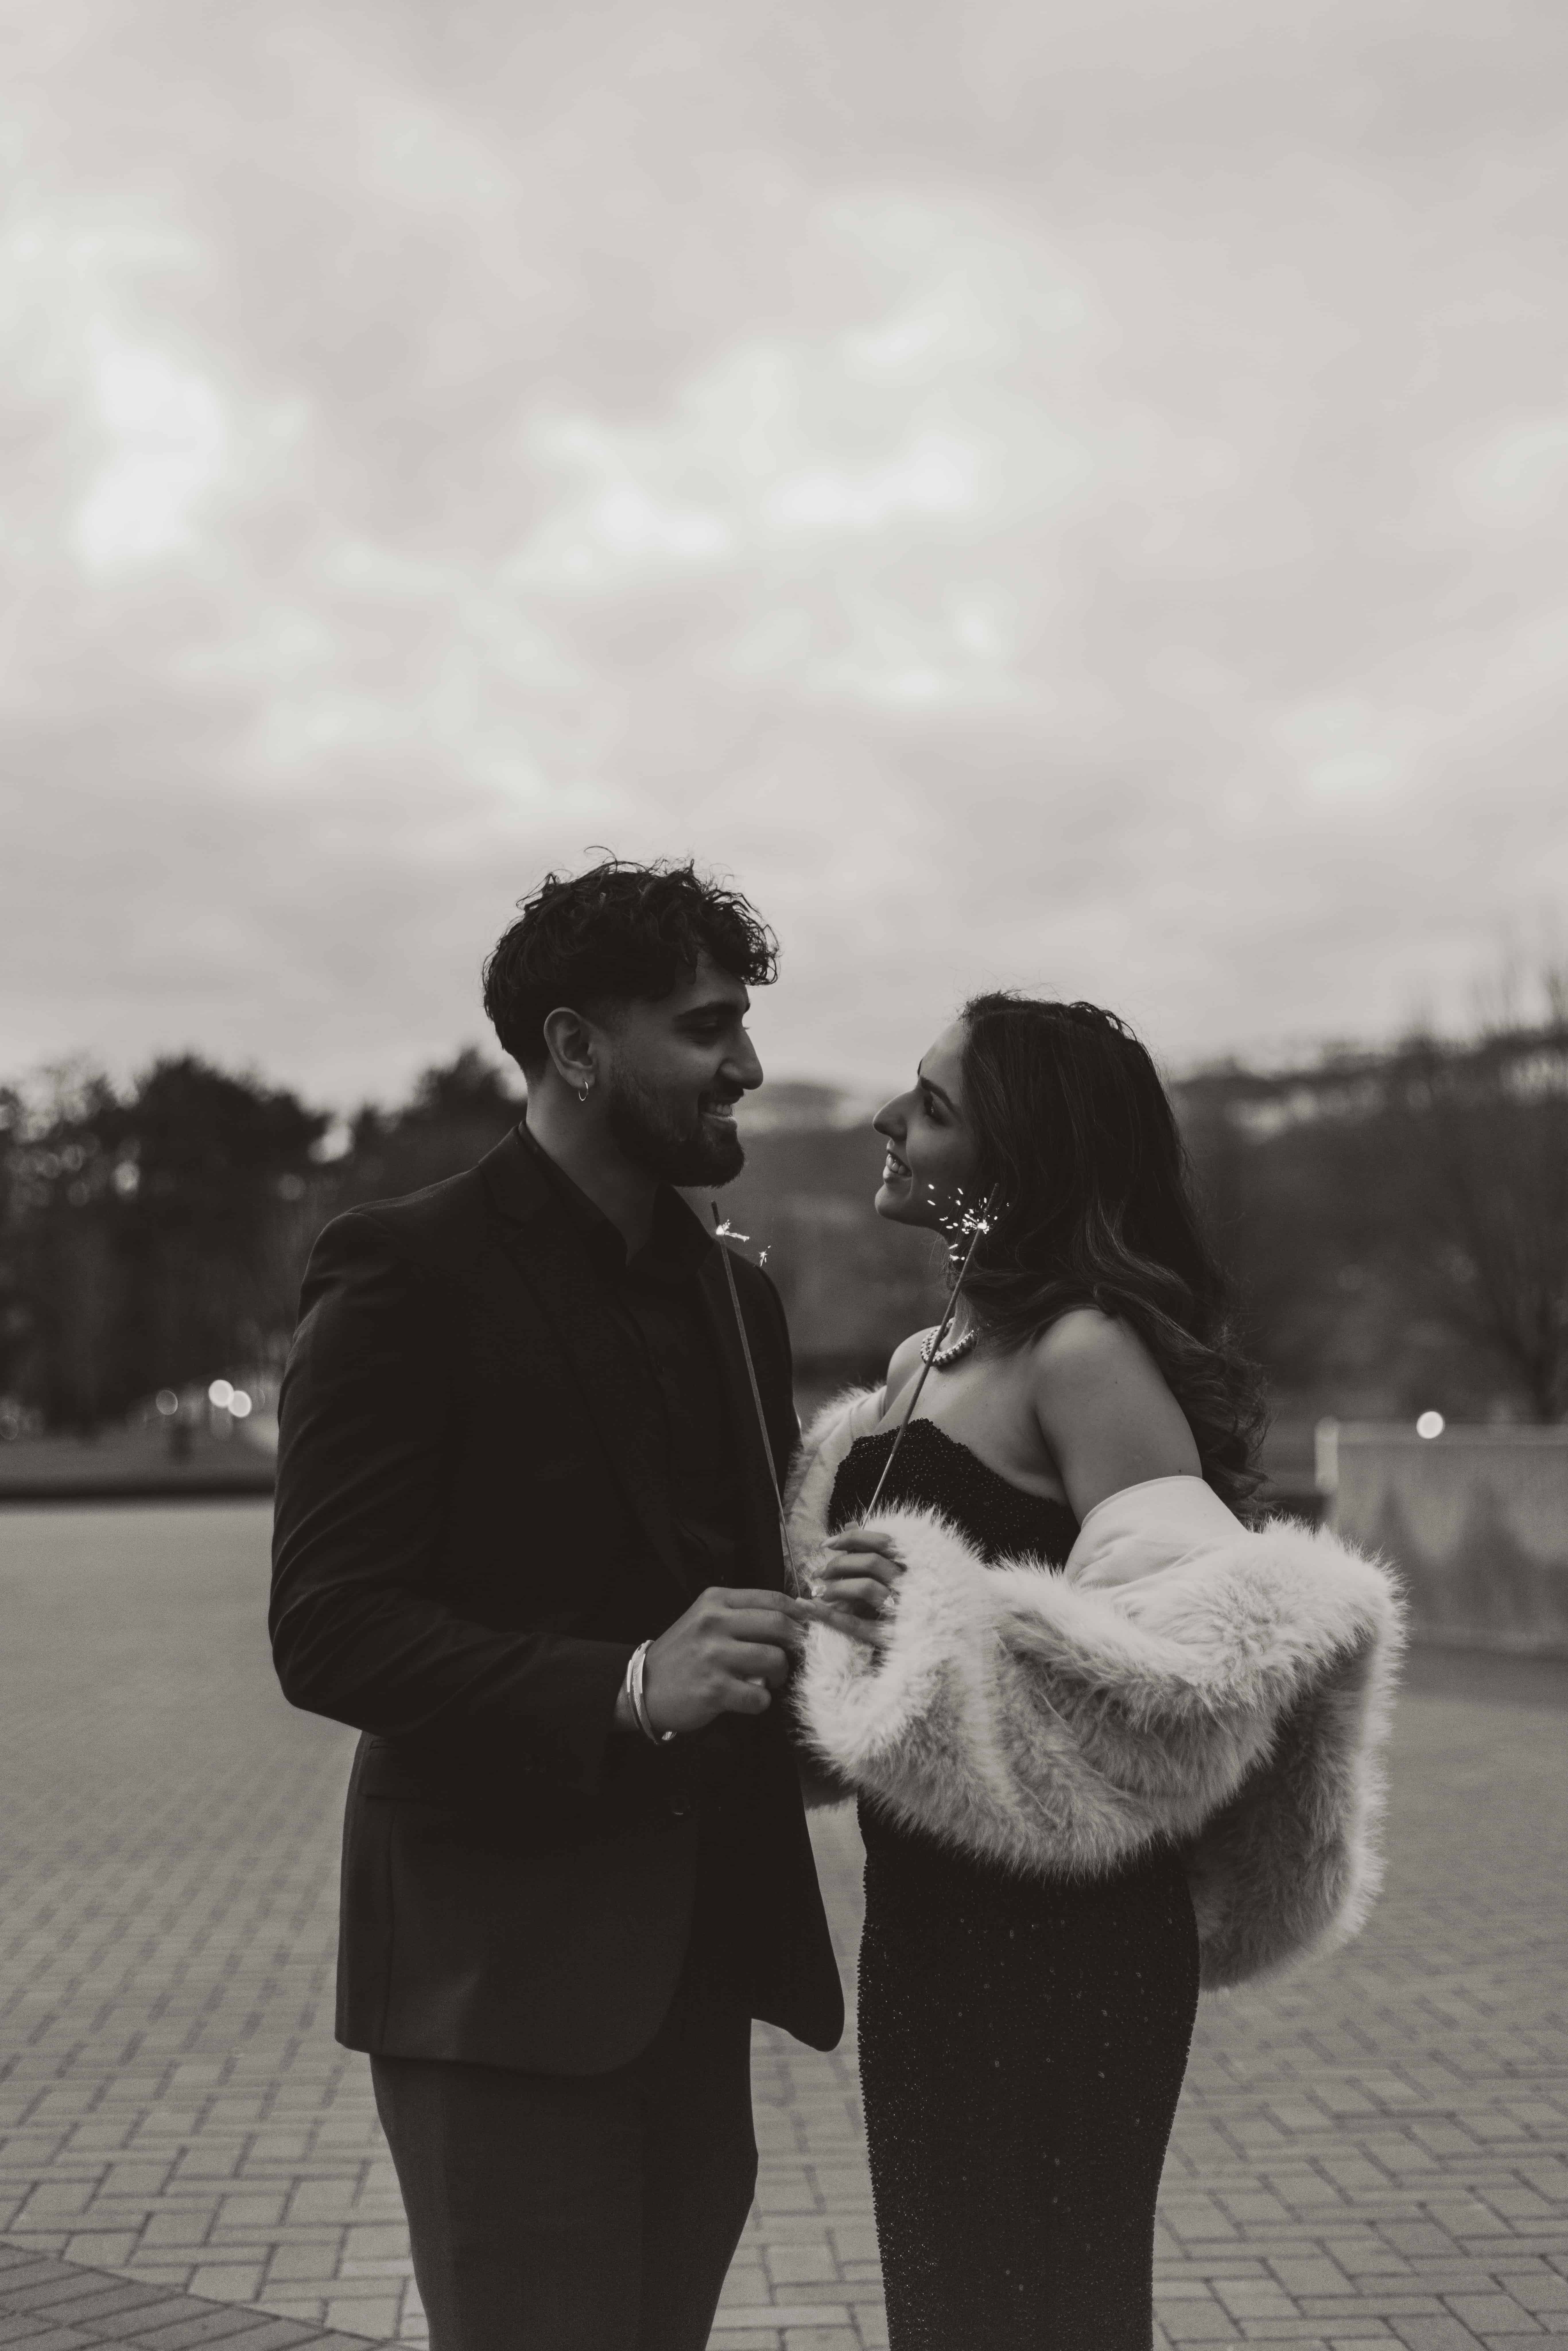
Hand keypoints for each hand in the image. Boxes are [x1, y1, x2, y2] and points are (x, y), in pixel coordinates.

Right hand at [641, 1588, 831, 1734]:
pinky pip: (759, 1696)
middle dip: (795, 1645)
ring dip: (780, 1674)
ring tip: (770, 1680)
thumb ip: (743, 1614)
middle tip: (793, 1658)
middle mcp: (714, 1623)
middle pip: (780, 1625)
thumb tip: (793, 1617)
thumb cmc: (684, 1653)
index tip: (807, 1629)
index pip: (773, 1598)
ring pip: (774, 1660)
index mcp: (716, 1601)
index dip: (799, 1615)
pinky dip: (761, 1701)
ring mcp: (713, 1655)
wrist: (644, 1687)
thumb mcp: (706, 1619)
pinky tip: (749, 1699)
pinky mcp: (714, 1689)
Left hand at [813, 1528, 903, 1630]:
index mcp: (908, 1566)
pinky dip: (829, 1616)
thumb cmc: (899, 1599)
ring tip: (821, 1592)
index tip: (827, 1544)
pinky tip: (809, 1607)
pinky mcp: (888, 1635)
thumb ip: (869, 1547)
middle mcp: (907, 1584)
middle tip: (820, 1573)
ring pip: (866, 1588)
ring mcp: (900, 1610)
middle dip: (839, 1564)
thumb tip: (850, 1524)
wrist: (918, 1644)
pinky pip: (855, 1625)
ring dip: (837, 1587)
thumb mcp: (888, 1570)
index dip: (851, 1538)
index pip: (882, 1541)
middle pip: (871, 1562)